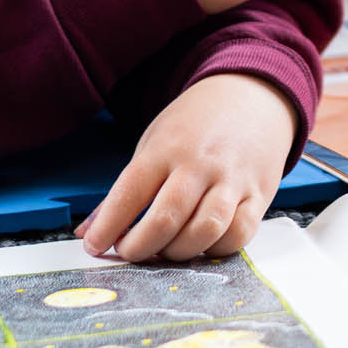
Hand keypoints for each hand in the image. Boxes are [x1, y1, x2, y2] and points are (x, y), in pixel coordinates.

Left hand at [76, 73, 295, 261]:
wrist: (253, 96)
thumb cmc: (196, 124)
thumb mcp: (154, 142)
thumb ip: (123, 191)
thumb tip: (87, 232)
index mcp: (167, 147)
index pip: (131, 192)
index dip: (108, 226)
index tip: (94, 246)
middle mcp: (200, 164)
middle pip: (166, 218)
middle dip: (140, 247)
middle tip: (129, 252)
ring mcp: (233, 179)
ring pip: (205, 230)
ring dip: (178, 252)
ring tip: (166, 249)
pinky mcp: (259, 195)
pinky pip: (239, 234)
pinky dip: (216, 249)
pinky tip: (202, 244)